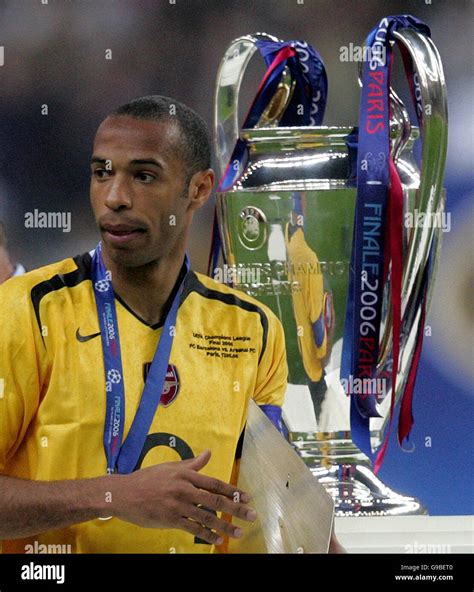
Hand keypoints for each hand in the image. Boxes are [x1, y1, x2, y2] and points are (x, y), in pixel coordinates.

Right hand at [111, 450, 255, 544]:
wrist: (124, 493)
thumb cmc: (148, 479)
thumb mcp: (171, 468)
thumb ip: (192, 464)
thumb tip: (208, 453)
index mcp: (186, 475)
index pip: (215, 484)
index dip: (232, 491)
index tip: (246, 497)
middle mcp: (185, 489)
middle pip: (216, 501)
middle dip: (236, 509)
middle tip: (251, 515)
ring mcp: (178, 505)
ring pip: (207, 517)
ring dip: (225, 526)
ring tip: (238, 533)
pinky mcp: (170, 519)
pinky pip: (193, 528)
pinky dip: (207, 534)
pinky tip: (217, 539)